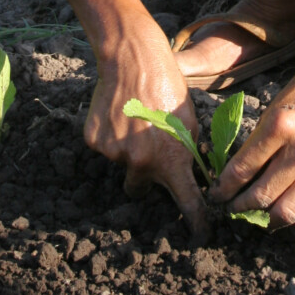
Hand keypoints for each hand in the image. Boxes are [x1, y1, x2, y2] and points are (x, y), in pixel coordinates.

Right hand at [84, 25, 208, 239]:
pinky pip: (103, 148)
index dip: (196, 223)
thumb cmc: (169, 86)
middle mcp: (142, 163)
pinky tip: (116, 111)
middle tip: (147, 148)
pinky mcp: (94, 142)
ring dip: (127, 149)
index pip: (188, 203)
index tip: (200, 236)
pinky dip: (109, 135)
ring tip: (133, 117)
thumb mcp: (190, 121)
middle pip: (140, 189)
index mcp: (172, 160)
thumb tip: (191, 173)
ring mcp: (115, 154)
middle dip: (144, 176)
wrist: (133, 58)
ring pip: (121, 163)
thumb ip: (187, 152)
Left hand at [210, 52, 294, 227]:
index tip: (216, 194)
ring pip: (286, 212)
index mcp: (280, 126)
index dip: (224, 187)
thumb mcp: (275, 106)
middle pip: (262, 196)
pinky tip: (284, 214)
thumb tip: (237, 173)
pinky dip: (294, 221)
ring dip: (264, 220)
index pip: (242, 169)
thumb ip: (258, 141)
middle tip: (231, 207)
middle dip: (239, 207)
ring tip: (255, 216)